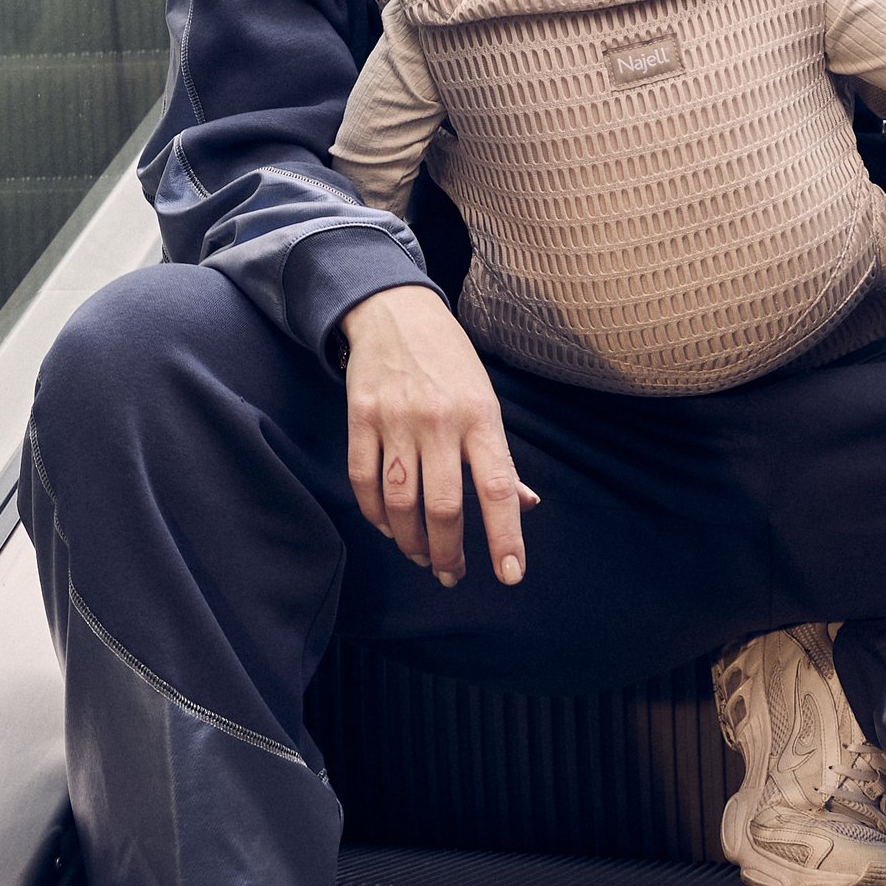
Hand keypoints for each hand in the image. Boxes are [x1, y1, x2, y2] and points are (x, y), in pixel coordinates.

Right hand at [337, 285, 535, 587]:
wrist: (396, 311)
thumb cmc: (450, 362)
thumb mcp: (486, 399)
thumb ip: (500, 457)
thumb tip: (525, 504)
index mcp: (481, 416)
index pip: (498, 487)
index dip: (505, 536)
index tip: (510, 574)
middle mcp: (440, 420)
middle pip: (443, 506)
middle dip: (448, 553)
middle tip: (452, 574)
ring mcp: (396, 419)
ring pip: (400, 502)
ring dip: (411, 541)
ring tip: (421, 556)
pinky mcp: (360, 417)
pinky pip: (364, 481)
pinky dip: (375, 515)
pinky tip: (388, 527)